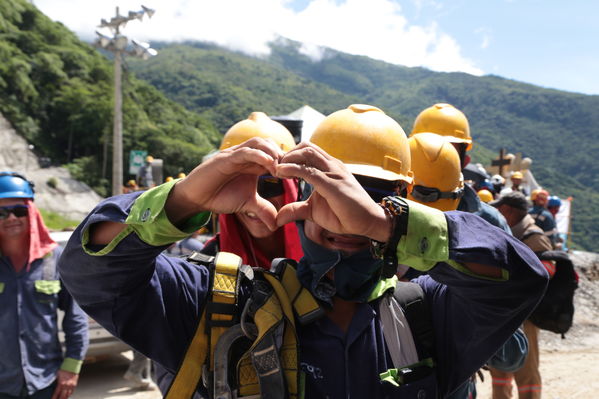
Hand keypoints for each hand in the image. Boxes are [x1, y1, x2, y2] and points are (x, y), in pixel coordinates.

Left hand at [51, 370, 78, 398]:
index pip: (56, 394)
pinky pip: (72, 391)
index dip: (54, 398)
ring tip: (62, 398)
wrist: (72, 364)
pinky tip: (67, 395)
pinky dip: (69, 394)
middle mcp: (67, 385)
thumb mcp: (57, 375)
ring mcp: (71, 385)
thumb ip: (56, 382)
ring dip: (64, 398)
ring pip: (68, 395)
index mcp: (61, 383)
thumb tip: (54, 386)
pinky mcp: (75, 384)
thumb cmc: (65, 368)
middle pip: (62, 396)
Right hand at [165, 138, 283, 229]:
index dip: (287, 161)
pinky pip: (244, 152)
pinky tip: (269, 164)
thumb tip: (276, 225)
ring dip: (272, 151)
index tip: (298, 173)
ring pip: (258, 143)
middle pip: (269, 143)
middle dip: (282, 154)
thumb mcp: (247, 204)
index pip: (274, 154)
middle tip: (291, 168)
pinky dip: (258, 155)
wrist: (197, 198)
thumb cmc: (220, 196)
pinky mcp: (225, 158)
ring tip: (281, 166)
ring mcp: (235, 155)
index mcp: (253, 163)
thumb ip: (262, 209)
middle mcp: (245, 156)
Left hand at [275, 142, 390, 241]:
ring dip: (287, 158)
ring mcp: (334, 172)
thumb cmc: (344, 215)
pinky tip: (280, 173)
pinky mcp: (333, 183)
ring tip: (276, 170)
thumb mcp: (313, 211)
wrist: (368, 222)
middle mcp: (332, 165)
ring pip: (306, 152)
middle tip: (273, 167)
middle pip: (305, 146)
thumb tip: (278, 218)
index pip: (307, 151)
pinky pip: (309, 170)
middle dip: (286, 154)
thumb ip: (296, 210)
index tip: (276, 168)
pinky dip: (291, 169)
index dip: (289, 156)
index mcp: (329, 167)